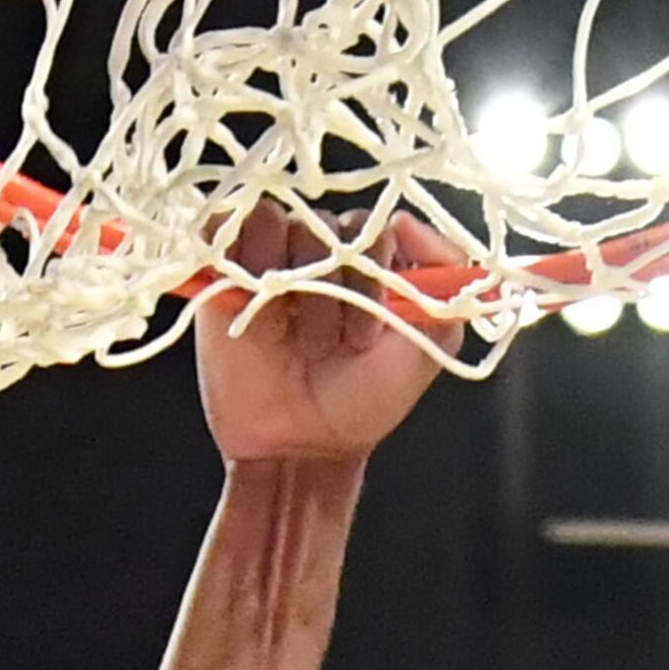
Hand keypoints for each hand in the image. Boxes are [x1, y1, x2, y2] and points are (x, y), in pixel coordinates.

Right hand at [193, 208, 452, 474]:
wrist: (299, 450)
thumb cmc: (363, 403)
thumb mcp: (432, 345)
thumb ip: (445, 277)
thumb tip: (405, 220)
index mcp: (368, 260)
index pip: (371, 227)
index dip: (370, 277)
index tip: (367, 338)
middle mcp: (320, 251)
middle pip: (321, 223)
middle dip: (328, 289)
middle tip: (325, 348)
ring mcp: (270, 259)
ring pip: (273, 221)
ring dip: (283, 281)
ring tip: (287, 335)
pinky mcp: (223, 274)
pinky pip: (225, 229)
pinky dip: (237, 257)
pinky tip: (249, 302)